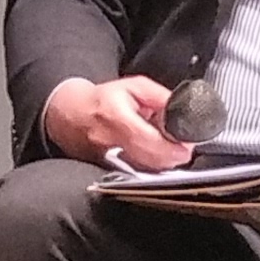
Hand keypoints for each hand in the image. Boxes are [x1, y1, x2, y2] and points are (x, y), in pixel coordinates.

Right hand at [43, 75, 190, 171]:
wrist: (73, 115)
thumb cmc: (103, 100)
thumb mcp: (134, 86)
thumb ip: (159, 97)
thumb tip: (180, 110)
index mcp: (115, 116)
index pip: (149, 138)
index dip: (172, 145)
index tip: (186, 143)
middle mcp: (109, 141)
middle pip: (150, 158)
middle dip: (173, 155)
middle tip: (184, 147)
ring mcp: (107, 159)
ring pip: (145, 169)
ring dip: (165, 163)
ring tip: (171, 150)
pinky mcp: (110, 170)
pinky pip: (138, 173)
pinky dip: (152, 167)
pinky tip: (156, 156)